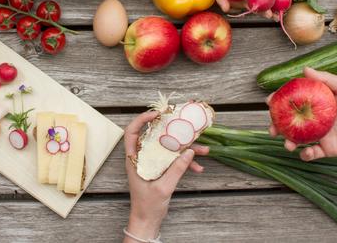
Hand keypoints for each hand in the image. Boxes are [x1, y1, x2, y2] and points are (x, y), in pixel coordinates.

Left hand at [124, 112, 208, 240]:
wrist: (147, 222)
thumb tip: (189, 152)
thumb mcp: (163, 187)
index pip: (132, 132)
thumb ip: (176, 169)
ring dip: (186, 149)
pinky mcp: (161, 169)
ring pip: (169, 148)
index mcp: (135, 159)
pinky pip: (174, 160)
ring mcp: (152, 163)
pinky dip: (186, 162)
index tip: (157, 115)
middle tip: (187, 126)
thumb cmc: (147, 206)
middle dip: (175, 132)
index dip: (142, 120)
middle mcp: (142, 157)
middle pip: (156, 137)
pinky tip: (199, 168)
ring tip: (205, 151)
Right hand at [268, 67, 336, 161]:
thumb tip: (305, 70)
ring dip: (288, 141)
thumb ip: (327, 80)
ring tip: (287, 144)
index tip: (269, 101)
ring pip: (298, 138)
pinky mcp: (329, 148)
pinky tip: (306, 153)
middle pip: (291, 121)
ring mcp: (321, 134)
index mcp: (317, 102)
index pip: (293, 100)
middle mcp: (316, 118)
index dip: (279, 101)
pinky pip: (313, 153)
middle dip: (277, 124)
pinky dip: (306, 155)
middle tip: (272, 127)